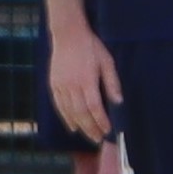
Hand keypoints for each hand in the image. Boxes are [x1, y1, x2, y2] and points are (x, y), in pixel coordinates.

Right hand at [39, 20, 117, 145]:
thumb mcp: (107, 61)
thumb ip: (112, 82)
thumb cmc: (91, 47)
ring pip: (69, 112)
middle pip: (81, 113)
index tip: (108, 130)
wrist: (67, 35)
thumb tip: (118, 102)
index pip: (94, 107)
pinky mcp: (54, 84)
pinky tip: (72, 126)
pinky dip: (66, 118)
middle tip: (98, 139)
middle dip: (90, 128)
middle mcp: (72, 85)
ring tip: (88, 136)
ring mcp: (61, 85)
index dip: (101, 121)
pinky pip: (59, 105)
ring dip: (79, 126)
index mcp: (87, 79)